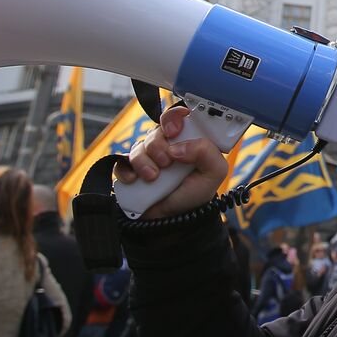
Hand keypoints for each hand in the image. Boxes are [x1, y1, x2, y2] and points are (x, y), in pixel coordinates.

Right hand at [112, 106, 228, 219]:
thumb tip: (178, 147)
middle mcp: (167, 145)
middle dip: (159, 145)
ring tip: (154, 178)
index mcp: (187, 140)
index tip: (174, 131)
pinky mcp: (131, 170)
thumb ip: (207, 152)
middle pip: (156, 130)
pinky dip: (128, 172)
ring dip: (145, 162)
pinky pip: (122, 163)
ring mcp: (148, 157)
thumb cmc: (195, 193)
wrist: (174, 220)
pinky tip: (137, 181)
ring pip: (139, 146)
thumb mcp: (214, 172)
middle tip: (167, 162)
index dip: (174, 118)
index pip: (178, 116)